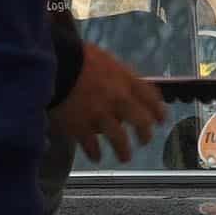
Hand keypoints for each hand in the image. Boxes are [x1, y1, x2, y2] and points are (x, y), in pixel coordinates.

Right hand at [51, 52, 169, 152]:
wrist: (54, 65)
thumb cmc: (76, 57)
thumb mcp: (104, 58)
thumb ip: (116, 74)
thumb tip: (122, 84)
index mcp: (125, 80)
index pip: (150, 97)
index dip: (158, 110)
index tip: (161, 120)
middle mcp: (118, 99)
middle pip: (141, 122)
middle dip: (145, 134)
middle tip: (145, 140)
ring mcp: (100, 115)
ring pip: (120, 139)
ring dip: (124, 151)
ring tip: (124, 157)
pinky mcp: (81, 128)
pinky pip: (92, 146)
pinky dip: (95, 153)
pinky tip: (96, 156)